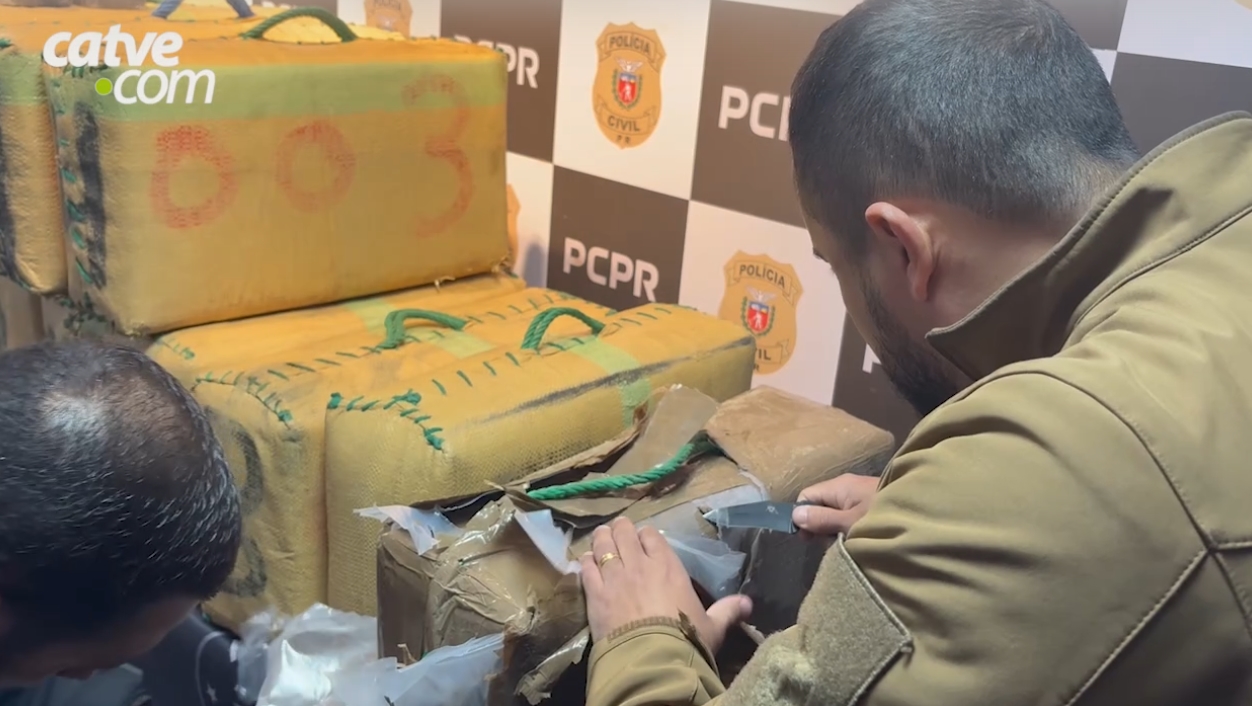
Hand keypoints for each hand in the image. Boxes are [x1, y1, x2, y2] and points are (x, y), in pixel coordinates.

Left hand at [581, 517, 751, 654]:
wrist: (652, 659)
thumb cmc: (686, 639)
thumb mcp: (713, 626)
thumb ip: (728, 611)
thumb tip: (749, 604)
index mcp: (668, 566)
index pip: (652, 536)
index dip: (646, 535)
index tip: (643, 538)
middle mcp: (640, 564)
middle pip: (625, 534)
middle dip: (621, 528)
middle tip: (618, 529)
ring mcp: (615, 576)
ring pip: (603, 545)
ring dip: (602, 538)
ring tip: (601, 535)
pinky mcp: (595, 593)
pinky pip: (586, 568)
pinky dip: (585, 560)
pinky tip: (585, 559)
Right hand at [792, 473, 879, 536]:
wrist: (925, 517)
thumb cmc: (884, 519)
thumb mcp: (849, 522)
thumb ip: (822, 519)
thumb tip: (794, 514)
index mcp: (839, 486)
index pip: (807, 496)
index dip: (802, 517)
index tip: (809, 539)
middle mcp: (847, 485)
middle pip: (821, 505)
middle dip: (821, 526)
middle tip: (833, 544)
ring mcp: (861, 494)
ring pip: (836, 512)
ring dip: (837, 529)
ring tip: (850, 544)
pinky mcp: (873, 503)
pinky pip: (851, 515)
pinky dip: (851, 528)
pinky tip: (860, 539)